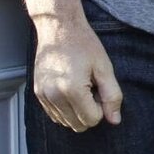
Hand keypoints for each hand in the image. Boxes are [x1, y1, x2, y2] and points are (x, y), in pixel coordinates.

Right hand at [32, 14, 121, 131]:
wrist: (59, 28)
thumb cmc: (83, 44)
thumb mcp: (104, 67)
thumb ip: (112, 95)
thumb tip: (115, 120)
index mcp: (72, 90)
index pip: (92, 120)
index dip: (101, 108)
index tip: (99, 89)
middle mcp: (54, 96)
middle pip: (78, 125)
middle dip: (89, 111)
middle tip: (91, 88)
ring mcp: (43, 95)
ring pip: (65, 122)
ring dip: (76, 111)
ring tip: (80, 86)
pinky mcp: (37, 93)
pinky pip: (54, 115)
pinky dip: (65, 108)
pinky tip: (69, 88)